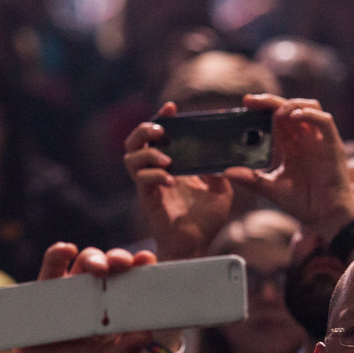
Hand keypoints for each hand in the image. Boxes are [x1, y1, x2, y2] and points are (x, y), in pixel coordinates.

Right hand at [7, 243, 156, 352]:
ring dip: (94, 258)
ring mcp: (72, 288)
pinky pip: (52, 265)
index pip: (133, 279)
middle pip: (111, 264)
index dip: (141, 266)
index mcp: (117, 305)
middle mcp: (97, 291)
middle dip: (119, 259)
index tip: (147, 260)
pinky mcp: (46, 289)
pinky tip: (66, 251)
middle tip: (122, 265)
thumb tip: (146, 335)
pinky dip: (58, 254)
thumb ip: (125, 351)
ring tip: (98, 268)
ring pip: (86, 261)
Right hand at [124, 102, 232, 259]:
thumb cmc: (207, 220)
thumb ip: (220, 170)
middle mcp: (156, 171)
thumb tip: (223, 152)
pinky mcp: (146, 199)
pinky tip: (170, 179)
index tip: (172, 107)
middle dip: (145, 130)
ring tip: (168, 158)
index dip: (162, 118)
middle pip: (135, 141)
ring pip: (130, 158)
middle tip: (163, 131)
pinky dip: (154, 174)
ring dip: (148, 153)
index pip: (159, 135)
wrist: (197, 245)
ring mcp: (148, 185)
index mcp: (172, 164)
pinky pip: (141, 179)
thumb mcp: (222, 190)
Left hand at [224, 94, 353, 238]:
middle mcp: (304, 138)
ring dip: (292, 104)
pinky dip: (310, 114)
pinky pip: (324, 122)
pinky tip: (295, 117)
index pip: (275, 118)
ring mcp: (319, 140)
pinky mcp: (332, 145)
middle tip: (250, 101)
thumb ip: (251, 179)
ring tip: (276, 111)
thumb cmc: (302, 203)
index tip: (245, 103)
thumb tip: (226, 172)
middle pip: (289, 107)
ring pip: (309, 107)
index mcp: (290, 145)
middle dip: (270, 101)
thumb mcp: (271, 189)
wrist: (325, 216)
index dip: (261, 107)